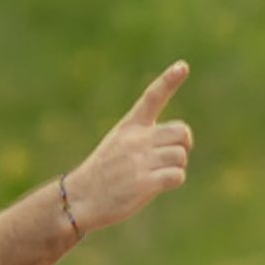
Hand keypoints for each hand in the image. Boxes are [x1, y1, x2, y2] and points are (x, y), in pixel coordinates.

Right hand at [60, 62, 192, 231]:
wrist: (81, 198)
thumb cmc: (104, 172)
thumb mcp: (119, 144)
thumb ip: (146, 138)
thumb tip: (181, 144)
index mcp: (129, 126)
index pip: (151, 97)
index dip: (169, 81)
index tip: (182, 66)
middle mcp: (136, 139)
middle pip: (182, 132)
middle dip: (183, 145)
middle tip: (170, 157)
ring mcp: (140, 160)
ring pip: (181, 156)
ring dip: (176, 166)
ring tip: (156, 174)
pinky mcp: (145, 182)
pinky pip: (178, 175)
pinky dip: (173, 180)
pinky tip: (157, 185)